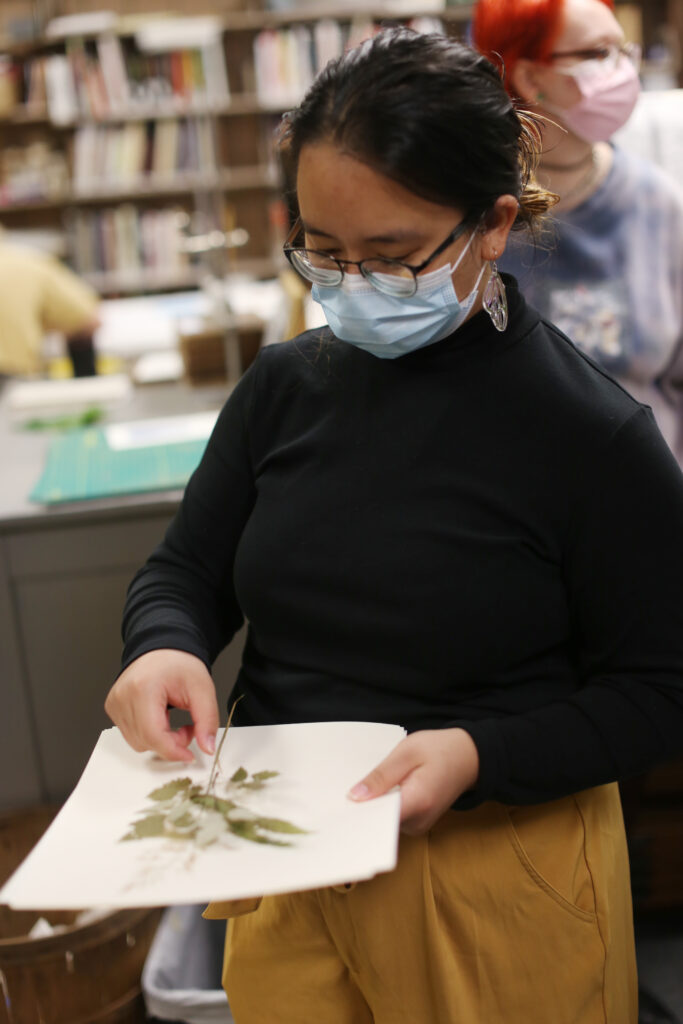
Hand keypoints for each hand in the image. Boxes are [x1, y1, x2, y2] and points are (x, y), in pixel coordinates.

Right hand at [104, 649, 218, 762]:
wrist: (163, 649)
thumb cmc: (179, 664)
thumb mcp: (203, 689)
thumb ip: (207, 720)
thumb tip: (207, 747)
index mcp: (143, 688)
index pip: (153, 735)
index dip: (173, 751)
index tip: (190, 755)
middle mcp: (122, 697)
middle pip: (145, 742)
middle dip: (170, 743)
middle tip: (187, 728)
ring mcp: (114, 703)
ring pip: (137, 742)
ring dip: (159, 740)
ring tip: (173, 721)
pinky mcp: (112, 708)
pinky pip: (131, 735)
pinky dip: (149, 734)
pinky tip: (160, 719)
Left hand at [348, 728, 479, 834]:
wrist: (469, 757)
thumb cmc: (439, 749)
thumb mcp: (407, 752)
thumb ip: (381, 776)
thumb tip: (354, 797)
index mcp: (418, 802)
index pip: (379, 821)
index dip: (356, 817)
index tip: (334, 811)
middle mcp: (418, 822)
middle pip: (378, 824)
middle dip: (359, 811)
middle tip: (336, 796)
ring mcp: (418, 825)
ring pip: (383, 823)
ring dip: (370, 808)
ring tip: (353, 790)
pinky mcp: (416, 823)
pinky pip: (391, 819)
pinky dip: (380, 807)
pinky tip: (371, 793)